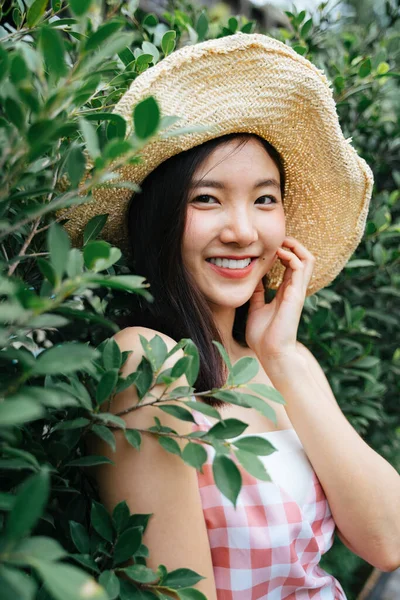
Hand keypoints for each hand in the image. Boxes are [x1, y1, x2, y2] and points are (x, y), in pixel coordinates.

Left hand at [246, 236, 314, 361]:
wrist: (270, 353)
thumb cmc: (263, 336)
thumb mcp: (255, 309)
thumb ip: (257, 295)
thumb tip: (253, 281)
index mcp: (285, 293)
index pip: (291, 266)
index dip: (284, 252)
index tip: (270, 246)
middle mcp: (294, 290)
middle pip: (304, 259)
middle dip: (293, 245)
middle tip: (279, 239)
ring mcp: (297, 291)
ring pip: (307, 260)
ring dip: (295, 247)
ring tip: (282, 242)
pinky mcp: (296, 294)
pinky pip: (300, 267)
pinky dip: (291, 256)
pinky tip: (279, 254)